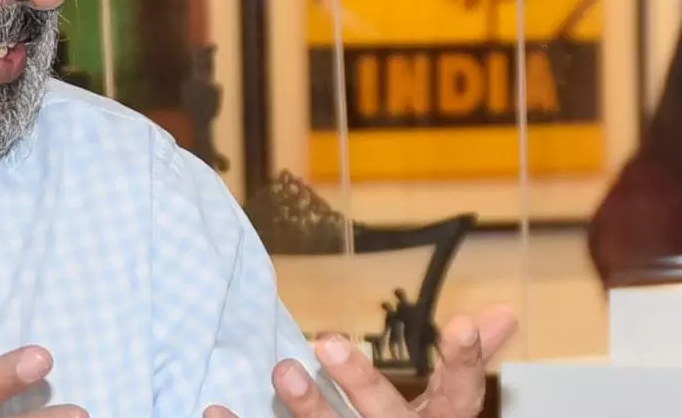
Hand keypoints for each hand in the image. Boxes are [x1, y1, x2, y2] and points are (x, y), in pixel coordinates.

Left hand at [204, 305, 516, 417]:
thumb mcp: (449, 413)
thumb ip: (465, 364)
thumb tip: (504, 311)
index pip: (460, 394)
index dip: (463, 362)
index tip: (455, 323)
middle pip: (386, 417)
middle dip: (360, 382)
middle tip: (328, 339)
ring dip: (307, 407)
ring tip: (282, 369)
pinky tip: (214, 409)